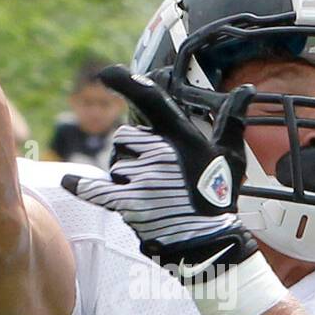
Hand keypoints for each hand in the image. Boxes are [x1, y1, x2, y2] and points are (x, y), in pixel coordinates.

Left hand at [61, 66, 257, 277]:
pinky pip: (96, 190)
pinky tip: (67, 182)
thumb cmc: (220, 196)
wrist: (209, 241)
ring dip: (125, 172)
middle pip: (126, 137)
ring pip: (116, 163)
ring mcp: (139, 178)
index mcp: (179, 136)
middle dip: (135, 148)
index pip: (148, 99)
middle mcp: (156, 153)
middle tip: (155, 168)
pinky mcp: (127, 203)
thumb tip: (246, 89)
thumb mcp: (230, 154)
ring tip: (150, 189)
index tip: (108, 74)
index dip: (125, 82)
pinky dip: (81, 186)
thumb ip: (232, 118)